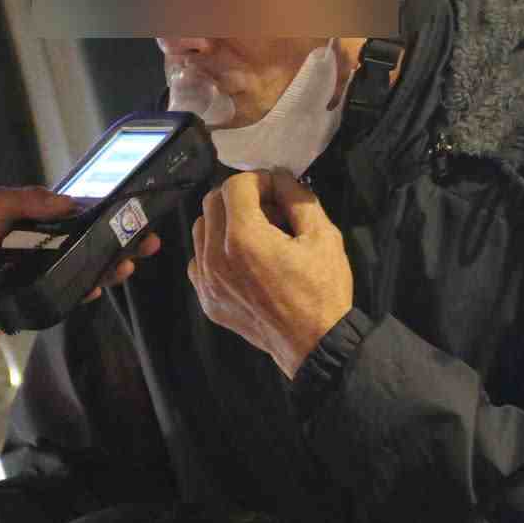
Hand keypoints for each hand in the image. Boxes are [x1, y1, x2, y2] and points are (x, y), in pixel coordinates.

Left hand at [0, 186, 160, 326]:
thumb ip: (29, 198)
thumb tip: (69, 202)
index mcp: (44, 220)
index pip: (87, 216)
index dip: (113, 214)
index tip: (137, 211)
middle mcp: (51, 246)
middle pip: (97, 244)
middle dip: (125, 243)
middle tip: (148, 241)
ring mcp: (47, 272)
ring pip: (89, 270)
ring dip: (111, 269)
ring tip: (127, 265)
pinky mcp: (39, 297)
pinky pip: (68, 296)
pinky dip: (83, 293)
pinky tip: (94, 288)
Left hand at [188, 170, 352, 380]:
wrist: (315, 344)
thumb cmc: (323, 290)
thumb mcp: (324, 235)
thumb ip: (297, 197)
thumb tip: (279, 178)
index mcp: (244, 238)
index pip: (234, 185)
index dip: (259, 180)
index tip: (278, 192)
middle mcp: (215, 257)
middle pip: (212, 202)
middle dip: (240, 197)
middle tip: (269, 211)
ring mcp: (206, 281)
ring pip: (201, 229)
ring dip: (225, 222)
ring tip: (256, 235)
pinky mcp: (206, 299)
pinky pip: (199, 260)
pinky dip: (215, 251)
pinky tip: (243, 261)